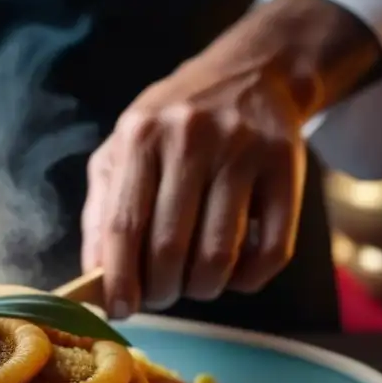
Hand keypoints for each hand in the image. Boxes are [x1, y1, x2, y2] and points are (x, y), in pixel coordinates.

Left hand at [82, 0, 381, 317]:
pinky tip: (235, 272)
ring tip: (195, 283)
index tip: (118, 310)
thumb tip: (94, 277)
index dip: (118, 279)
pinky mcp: (287, 166)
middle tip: (161, 296)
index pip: (122, 225)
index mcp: (140, 137)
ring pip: (218, 256)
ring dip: (202, 289)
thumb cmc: (174, 126)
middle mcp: (190, 139)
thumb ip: (102, 210)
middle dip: (160, 291)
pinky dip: (248, 279)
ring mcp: (243, 151)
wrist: (251, 71)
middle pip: (168, 248)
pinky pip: (271, 251)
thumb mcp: (125, 150)